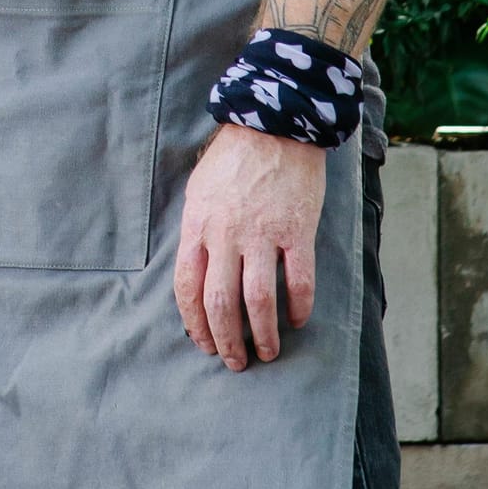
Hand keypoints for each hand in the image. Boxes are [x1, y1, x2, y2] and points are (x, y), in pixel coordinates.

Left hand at [172, 123, 325, 370]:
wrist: (274, 126)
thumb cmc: (232, 160)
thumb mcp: (198, 192)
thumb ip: (197, 233)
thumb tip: (197, 277)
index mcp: (198, 227)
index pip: (188, 288)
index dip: (195, 324)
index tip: (203, 344)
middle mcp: (226, 235)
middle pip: (221, 302)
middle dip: (226, 340)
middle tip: (235, 362)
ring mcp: (262, 234)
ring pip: (258, 300)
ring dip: (262, 335)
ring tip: (268, 353)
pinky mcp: (297, 231)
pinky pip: (299, 280)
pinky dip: (299, 307)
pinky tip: (298, 320)